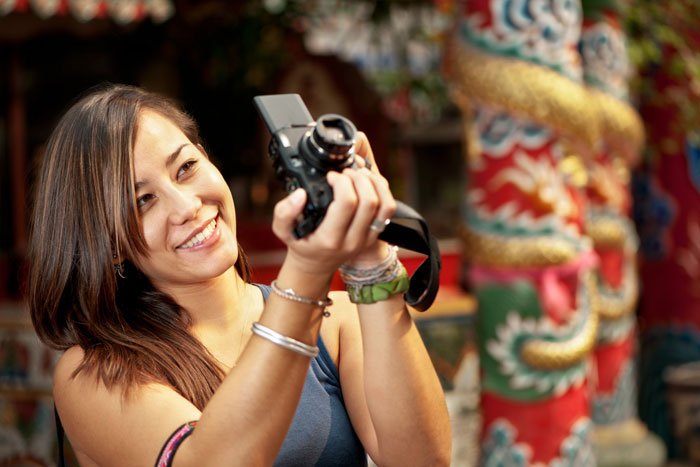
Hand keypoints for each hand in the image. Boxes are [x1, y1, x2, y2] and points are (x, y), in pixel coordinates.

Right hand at [271, 132, 395, 274]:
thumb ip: (284, 212)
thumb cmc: (301, 243)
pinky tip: (368, 183)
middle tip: (345, 173)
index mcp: (330, 239)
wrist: (316, 264)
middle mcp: (352, 240)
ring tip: (359, 175)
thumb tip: (300, 194)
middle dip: (358, 179)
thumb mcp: (282, 230)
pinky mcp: (375, 234)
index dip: (341, 182)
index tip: (331, 176)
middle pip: (369, 201)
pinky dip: (382, 191)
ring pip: (384, 205)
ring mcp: (367, 238)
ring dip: (374, 183)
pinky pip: (388, 210)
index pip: (347, 203)